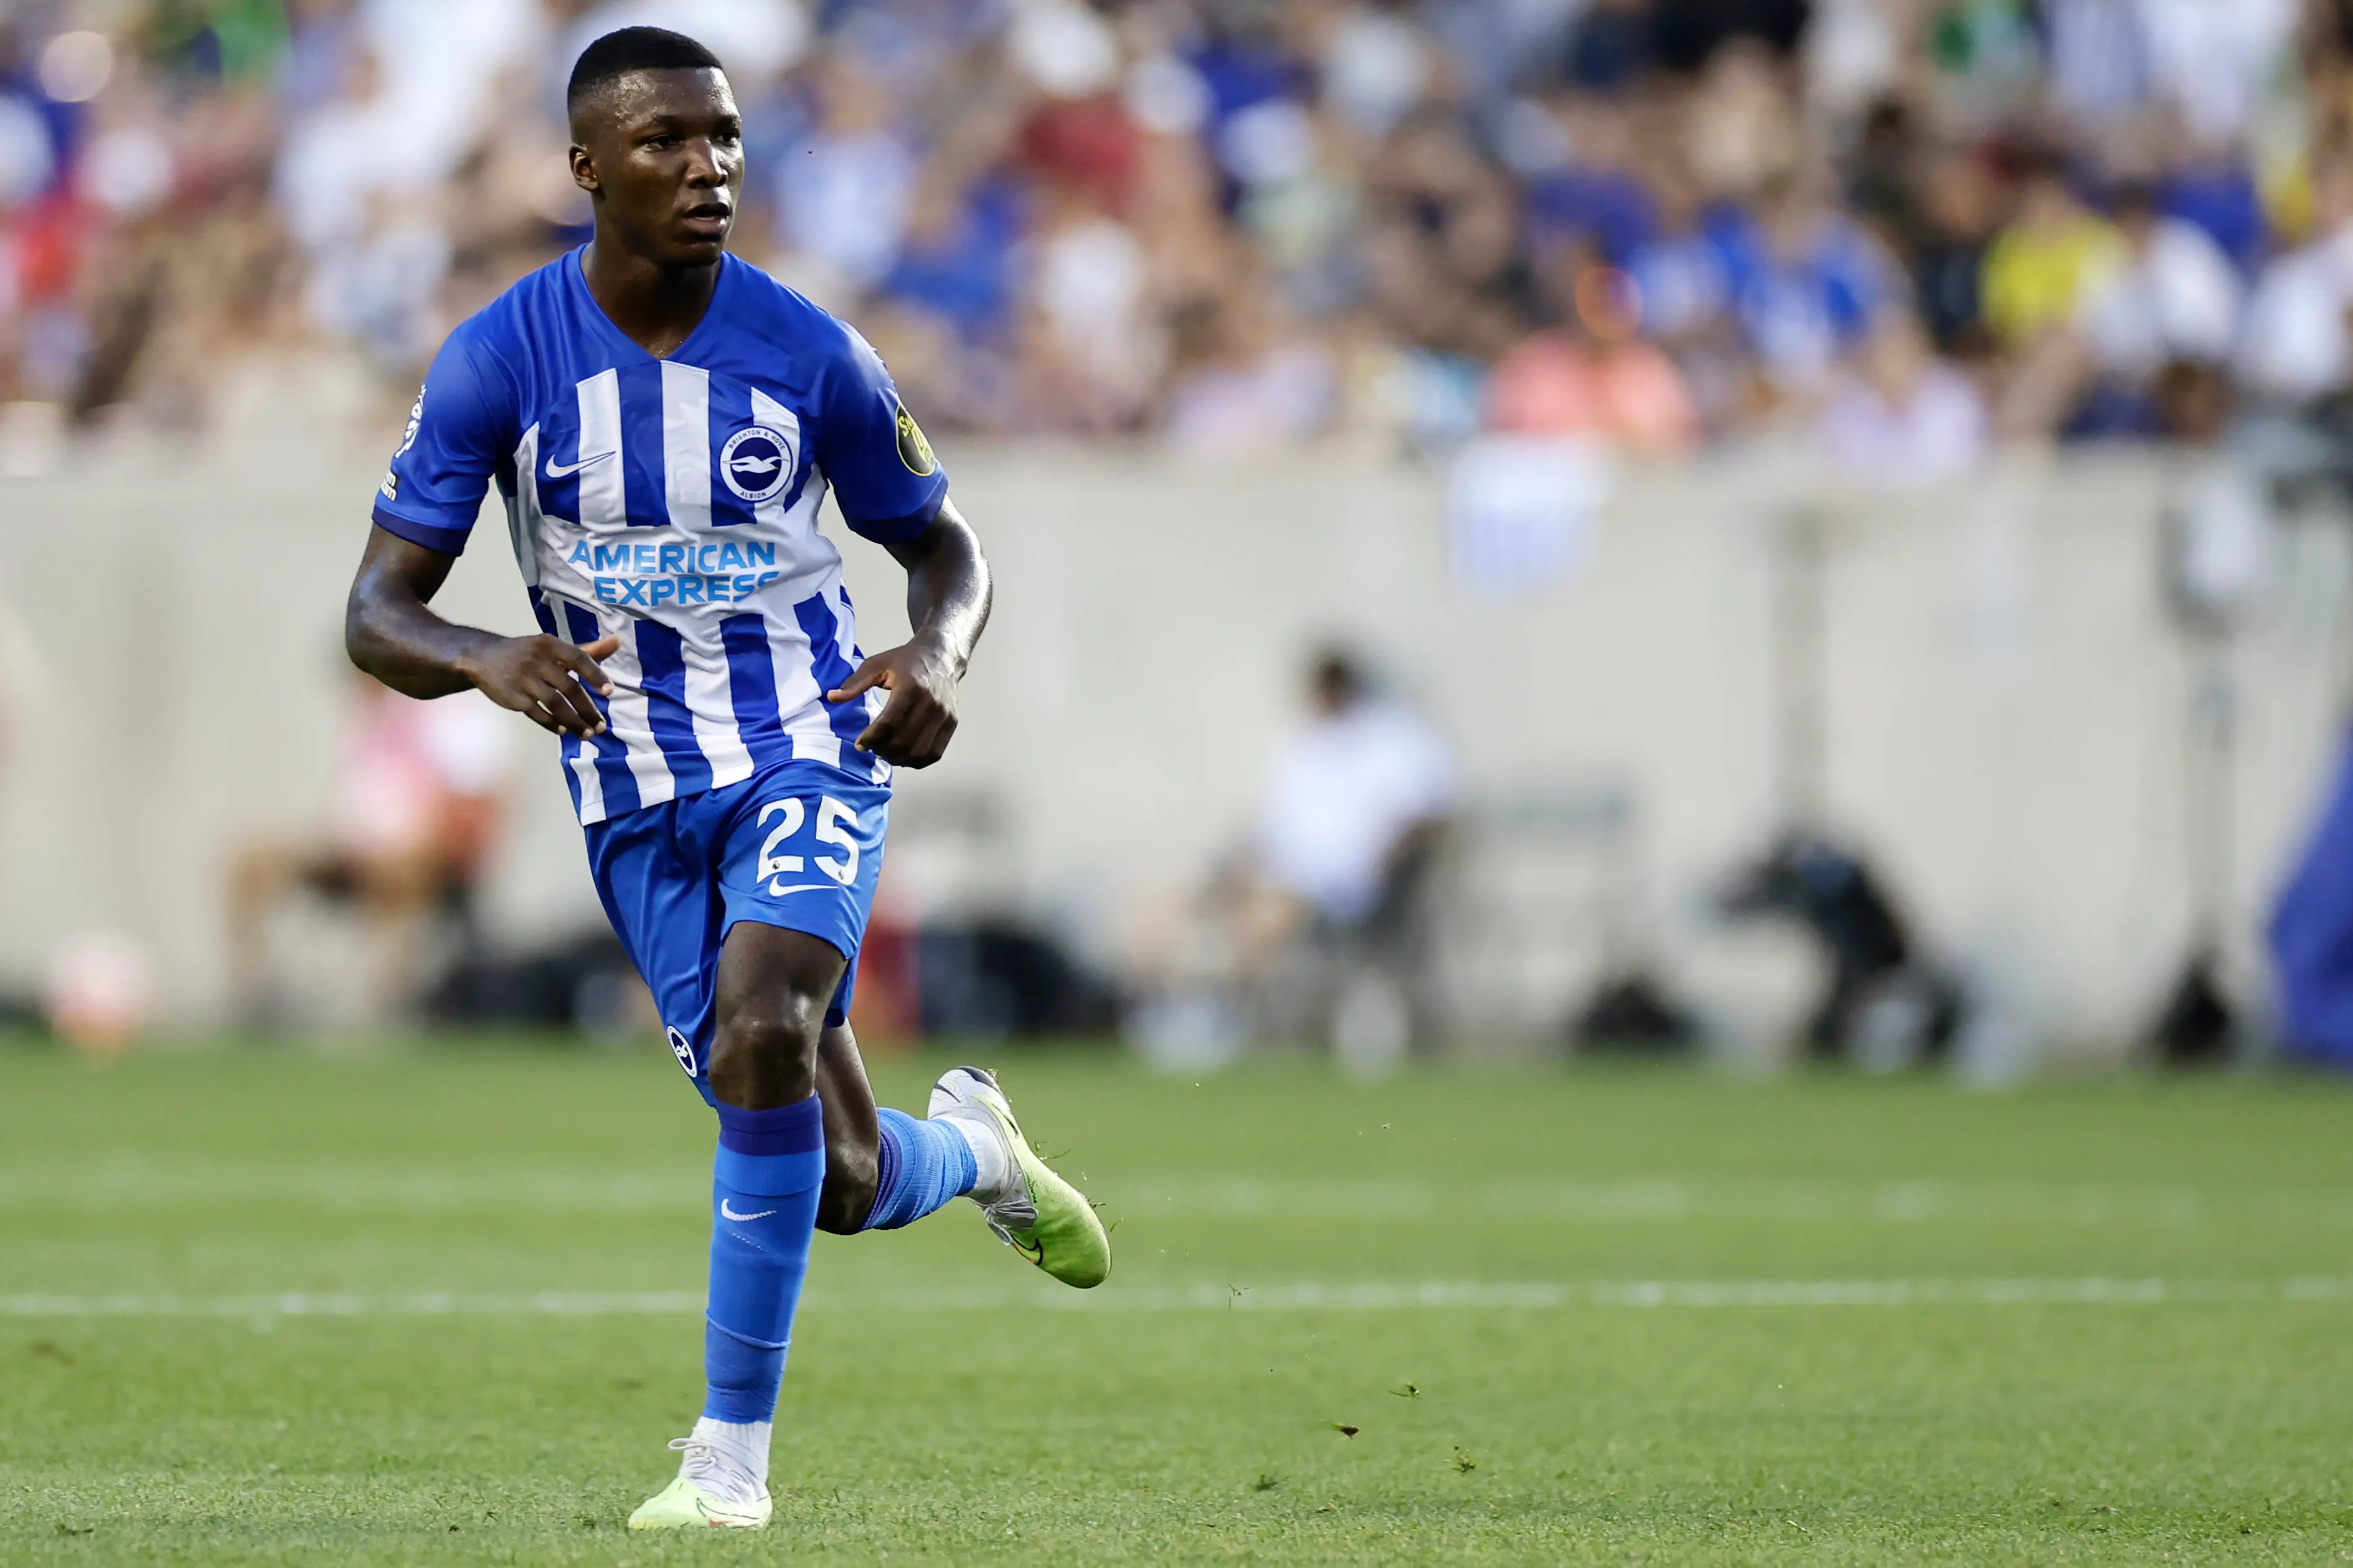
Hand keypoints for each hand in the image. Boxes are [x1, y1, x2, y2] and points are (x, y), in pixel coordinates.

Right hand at [462, 634, 619, 737]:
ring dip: (574, 722)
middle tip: (601, 726)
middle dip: (588, 710)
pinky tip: (563, 731)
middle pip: (569, 688)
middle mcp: (537, 660)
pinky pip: (537, 714)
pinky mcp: (513, 697)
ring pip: (555, 704)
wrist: (481, 657)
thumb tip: (618, 642)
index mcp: (550, 645)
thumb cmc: (527, 653)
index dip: (595, 675)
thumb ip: (586, 650)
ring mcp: (524, 680)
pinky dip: (552, 723)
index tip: (609, 692)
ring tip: (587, 734)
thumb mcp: (553, 647)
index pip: (578, 658)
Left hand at [827, 638, 959, 766]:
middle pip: (903, 741)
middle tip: (872, 748)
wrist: (942, 656)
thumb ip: (855, 683)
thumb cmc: (907, 660)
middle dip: (882, 750)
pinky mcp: (952, 723)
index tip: (860, 744)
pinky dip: (917, 761)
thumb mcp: (877, 664)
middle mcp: (931, 703)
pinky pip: (934, 753)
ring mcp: (944, 715)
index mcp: (911, 687)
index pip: (889, 723)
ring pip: (918, 752)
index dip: (871, 739)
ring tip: (886, 753)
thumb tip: (832, 697)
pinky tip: (904, 755)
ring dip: (898, 759)